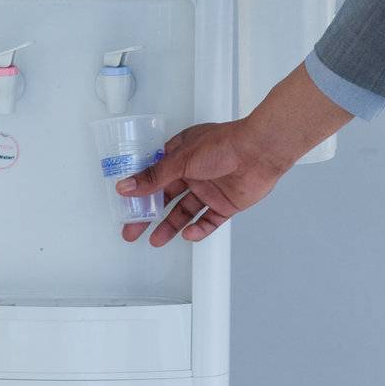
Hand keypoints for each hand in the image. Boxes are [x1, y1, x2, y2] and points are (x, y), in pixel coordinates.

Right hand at [114, 59, 353, 244]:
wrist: (259, 152)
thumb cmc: (222, 145)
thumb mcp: (181, 160)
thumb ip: (154, 177)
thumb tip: (126, 186)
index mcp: (180, 155)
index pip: (154, 175)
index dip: (140, 191)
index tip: (125, 205)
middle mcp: (193, 172)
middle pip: (166, 197)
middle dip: (149, 215)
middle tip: (133, 231)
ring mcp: (209, 189)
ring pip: (184, 212)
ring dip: (171, 226)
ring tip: (156, 240)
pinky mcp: (225, 204)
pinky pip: (208, 221)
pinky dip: (198, 229)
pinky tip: (188, 234)